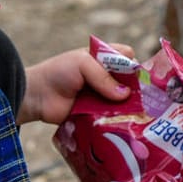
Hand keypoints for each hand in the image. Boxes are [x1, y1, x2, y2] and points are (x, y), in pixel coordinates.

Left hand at [20, 43, 134, 125]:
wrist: (36, 97)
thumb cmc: (58, 73)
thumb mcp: (82, 64)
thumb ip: (104, 77)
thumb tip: (125, 95)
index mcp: (102, 58)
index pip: (126, 57)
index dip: (134, 65)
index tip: (140, 76)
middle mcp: (104, 77)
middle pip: (128, 81)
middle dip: (136, 89)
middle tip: (146, 99)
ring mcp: (101, 96)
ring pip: (123, 101)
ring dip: (129, 106)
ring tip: (141, 114)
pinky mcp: (96, 114)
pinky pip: (111, 116)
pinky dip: (118, 119)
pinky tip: (127, 124)